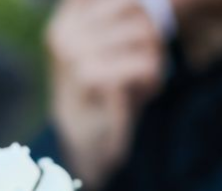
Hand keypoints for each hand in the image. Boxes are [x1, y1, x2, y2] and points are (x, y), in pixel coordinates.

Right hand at [46, 0, 165, 190]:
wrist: (85, 146)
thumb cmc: (101, 92)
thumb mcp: (105, 45)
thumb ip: (117, 17)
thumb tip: (148, 3)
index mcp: (67, 16)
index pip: (122, 0)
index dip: (141, 11)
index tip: (142, 40)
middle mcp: (65, 31)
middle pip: (134, 9)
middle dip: (153, 37)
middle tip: (153, 62)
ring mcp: (74, 54)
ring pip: (142, 35)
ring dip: (156, 60)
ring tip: (149, 78)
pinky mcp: (90, 78)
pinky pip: (142, 65)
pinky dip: (152, 80)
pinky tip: (146, 93)